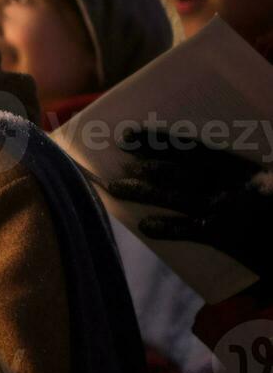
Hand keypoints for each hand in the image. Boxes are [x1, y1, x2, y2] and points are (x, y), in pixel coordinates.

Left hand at [106, 123, 272, 278]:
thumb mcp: (268, 181)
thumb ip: (242, 173)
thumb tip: (209, 164)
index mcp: (248, 170)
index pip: (197, 149)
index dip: (161, 141)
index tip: (133, 134)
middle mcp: (234, 186)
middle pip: (181, 170)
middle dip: (148, 159)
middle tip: (119, 151)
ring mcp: (228, 211)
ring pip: (176, 198)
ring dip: (144, 192)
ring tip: (115, 187)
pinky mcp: (227, 237)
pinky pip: (189, 231)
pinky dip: (167, 229)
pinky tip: (145, 227)